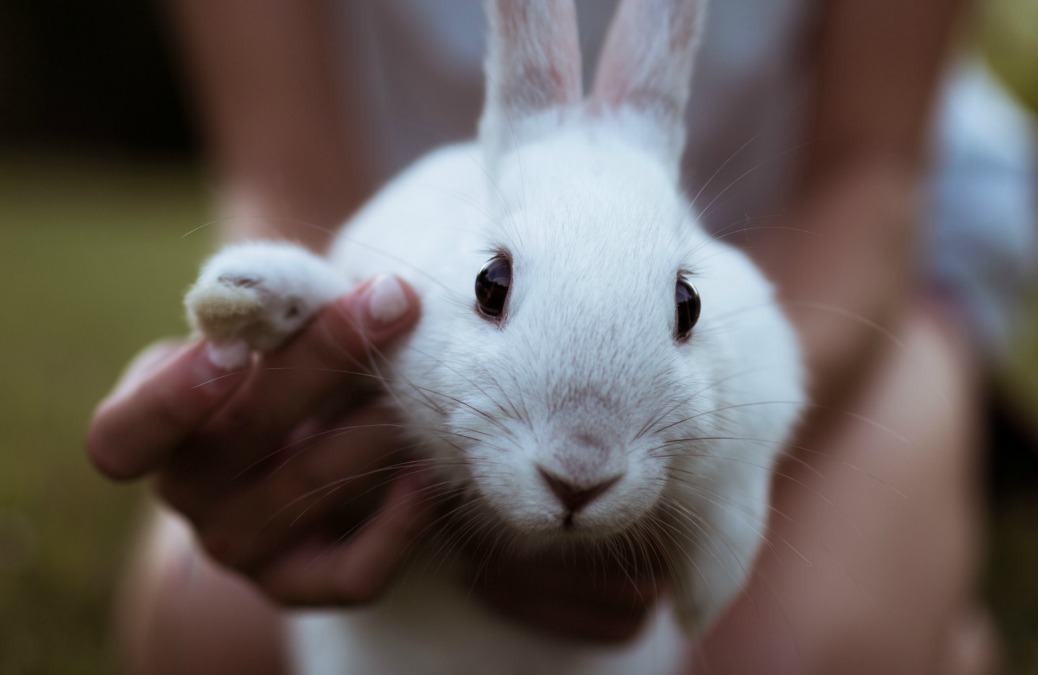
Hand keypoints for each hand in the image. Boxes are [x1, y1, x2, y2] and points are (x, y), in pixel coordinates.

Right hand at [88, 275, 436, 605]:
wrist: (308, 439)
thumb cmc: (282, 365)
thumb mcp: (262, 334)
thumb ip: (273, 310)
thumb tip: (330, 289)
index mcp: (150, 429)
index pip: (123, 438)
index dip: (173, 396)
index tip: (235, 345)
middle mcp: (187, 496)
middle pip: (245, 434)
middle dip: (326, 357)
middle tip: (391, 303)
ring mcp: (240, 548)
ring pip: (311, 487)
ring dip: (376, 425)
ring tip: (424, 380)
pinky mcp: (300, 585)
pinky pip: (353, 574)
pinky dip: (400, 523)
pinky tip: (427, 471)